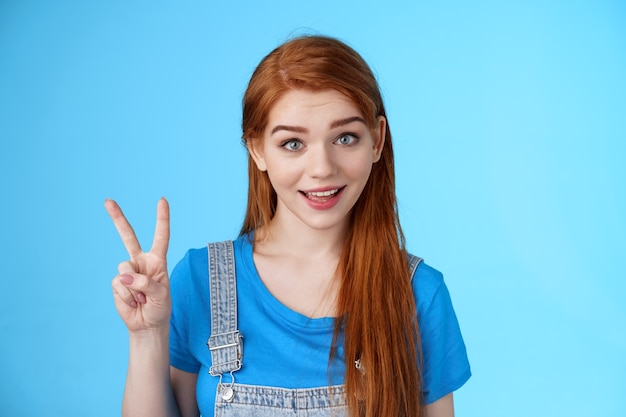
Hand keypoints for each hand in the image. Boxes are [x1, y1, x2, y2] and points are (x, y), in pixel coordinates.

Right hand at [105, 198, 170, 333]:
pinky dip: (127, 297)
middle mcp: (141, 261)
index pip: (161, 236)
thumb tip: (125, 277)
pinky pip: (119, 285)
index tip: (162, 200)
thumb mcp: (161, 296)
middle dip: (117, 218)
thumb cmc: (159, 308)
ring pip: (124, 269)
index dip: (162, 218)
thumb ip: (147, 284)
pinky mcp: (117, 283)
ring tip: (142, 299)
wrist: (146, 324)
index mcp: (157, 260)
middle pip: (128, 237)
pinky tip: (133, 302)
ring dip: (135, 289)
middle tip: (108, 201)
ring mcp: (128, 271)